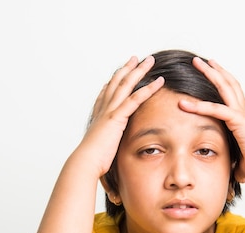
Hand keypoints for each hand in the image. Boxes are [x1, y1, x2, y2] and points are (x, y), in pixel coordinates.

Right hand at [77, 56, 164, 177]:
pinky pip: (136, 98)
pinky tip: (159, 81)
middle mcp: (103, 109)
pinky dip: (148, 88)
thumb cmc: (92, 160)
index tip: (118, 72)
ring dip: (139, 70)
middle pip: (117, 82)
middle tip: (136, 58)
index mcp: (99, 116)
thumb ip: (105, 144)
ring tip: (150, 60)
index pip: (107, 93)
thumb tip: (106, 150)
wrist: (86, 161)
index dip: (113, 81)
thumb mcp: (100, 149)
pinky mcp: (117, 117)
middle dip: (127, 69)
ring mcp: (110, 111)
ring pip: (126, 84)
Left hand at [179, 57, 244, 182]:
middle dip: (215, 70)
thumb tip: (233, 171)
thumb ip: (234, 162)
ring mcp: (241, 115)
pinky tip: (185, 103)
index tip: (213, 73)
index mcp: (242, 119)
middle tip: (202, 60)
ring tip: (196, 63)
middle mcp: (242, 112)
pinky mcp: (238, 122)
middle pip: (228, 84)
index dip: (222, 82)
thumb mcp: (239, 162)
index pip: (231, 95)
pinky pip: (217, 109)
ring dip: (210, 74)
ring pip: (224, 88)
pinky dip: (201, 106)